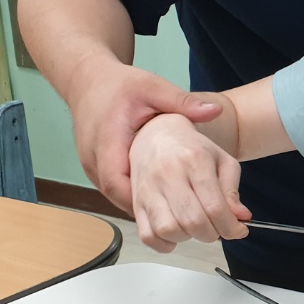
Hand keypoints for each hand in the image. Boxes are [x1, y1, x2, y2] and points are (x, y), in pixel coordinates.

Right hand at [68, 59, 221, 213]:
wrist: (88, 81)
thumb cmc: (118, 85)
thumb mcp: (152, 87)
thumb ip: (181, 102)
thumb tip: (215, 110)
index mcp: (107, 142)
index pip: (118, 183)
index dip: (145, 202)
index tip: (175, 210)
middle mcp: (95, 160)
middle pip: (120, 199)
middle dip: (152, 214)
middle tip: (187, 223)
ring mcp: (92, 168)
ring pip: (119, 200)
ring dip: (146, 209)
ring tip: (180, 218)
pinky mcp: (96, 170)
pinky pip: (118, 193)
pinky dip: (139, 200)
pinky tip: (165, 203)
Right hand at [129, 113, 250, 250]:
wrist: (156, 134)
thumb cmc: (191, 149)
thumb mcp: (221, 160)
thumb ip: (232, 190)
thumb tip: (241, 217)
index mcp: (194, 161)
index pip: (215, 207)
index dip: (231, 227)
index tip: (238, 230)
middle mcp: (168, 174)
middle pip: (193, 222)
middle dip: (212, 234)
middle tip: (216, 228)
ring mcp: (149, 189)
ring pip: (169, 230)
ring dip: (188, 238)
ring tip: (194, 227)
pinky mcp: (136, 202)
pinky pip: (148, 236)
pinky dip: (165, 244)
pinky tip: (176, 234)